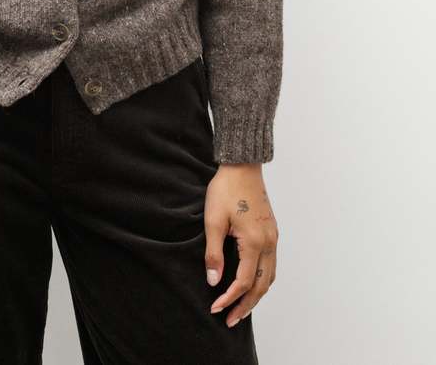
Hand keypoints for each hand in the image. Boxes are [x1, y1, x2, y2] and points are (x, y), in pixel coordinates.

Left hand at [203, 163, 277, 327]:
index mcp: (254, 241)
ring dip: (256, 295)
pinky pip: (270, 264)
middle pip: (262, 285)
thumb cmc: (225, 189)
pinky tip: (250, 283)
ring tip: (240, 308)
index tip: (215, 308)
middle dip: (246, 305)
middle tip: (230, 320)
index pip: (244, 281)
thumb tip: (214, 281)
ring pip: (269, 276)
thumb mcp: (213, 220)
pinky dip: (261, 279)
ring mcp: (273, 237)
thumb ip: (213, 253)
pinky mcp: (272, 232)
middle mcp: (269, 242)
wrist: (242, 166)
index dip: (229, 298)